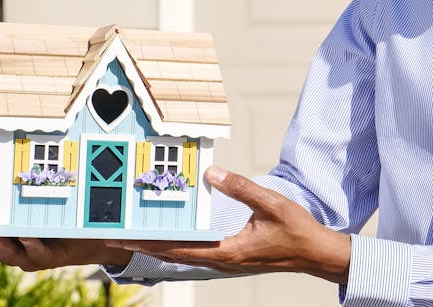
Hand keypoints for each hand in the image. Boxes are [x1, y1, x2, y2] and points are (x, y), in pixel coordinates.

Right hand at [0, 217, 132, 270]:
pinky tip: (25, 234)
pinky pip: (37, 252)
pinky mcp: (48, 258)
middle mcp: (11, 252)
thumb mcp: (26, 211)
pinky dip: (31, 244)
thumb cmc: (50, 222)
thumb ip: (9, 201)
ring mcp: (28, 257)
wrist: (83, 240)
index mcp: (1, 242)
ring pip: (7, 255)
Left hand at [107, 166, 350, 284]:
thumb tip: (212, 173)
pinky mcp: (233, 257)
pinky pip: (199, 252)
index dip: (149, 243)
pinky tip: (175, 237)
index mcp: (229, 251)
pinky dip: (181, 245)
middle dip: (146, 245)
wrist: (316, 254)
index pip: (180, 248)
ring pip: (186, 255)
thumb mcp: (271, 204)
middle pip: (176, 254)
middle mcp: (223, 260)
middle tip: (116, 237)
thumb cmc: (297, 231)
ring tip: (138, 236)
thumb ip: (241, 188)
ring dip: (162, 246)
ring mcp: (228, 260)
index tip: (123, 238)